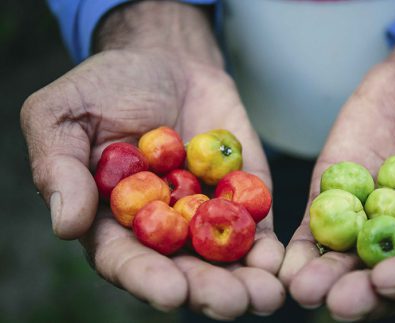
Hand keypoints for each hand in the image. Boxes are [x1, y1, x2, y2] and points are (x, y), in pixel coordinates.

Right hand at [20, 2, 283, 318]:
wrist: (165, 61)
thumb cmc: (105, 87)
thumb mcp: (62, 114)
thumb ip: (59, 166)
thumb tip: (66, 224)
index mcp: (111, 222)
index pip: (126, 260)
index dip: (146, 279)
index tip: (170, 293)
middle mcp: (161, 229)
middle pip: (184, 270)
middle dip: (208, 290)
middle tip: (232, 303)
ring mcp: (205, 215)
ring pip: (224, 259)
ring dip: (246, 281)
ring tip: (265, 295)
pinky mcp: (242, 197)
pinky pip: (257, 226)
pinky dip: (268, 246)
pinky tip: (280, 262)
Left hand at [279, 14, 394, 319]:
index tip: (390, 279)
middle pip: (390, 279)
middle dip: (365, 295)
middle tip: (340, 303)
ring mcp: (372, 220)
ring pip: (348, 261)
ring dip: (326, 279)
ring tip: (304, 289)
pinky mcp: (336, 198)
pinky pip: (318, 227)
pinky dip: (302, 247)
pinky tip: (284, 263)